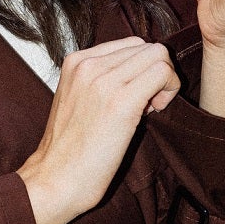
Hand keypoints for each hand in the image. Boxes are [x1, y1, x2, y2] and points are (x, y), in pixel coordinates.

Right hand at [17, 37, 179, 223]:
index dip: (140, 68)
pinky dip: (168, 90)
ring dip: (164, 81)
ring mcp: (104, 80)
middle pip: (147, 47)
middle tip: (146, 103)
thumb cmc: (69, 150)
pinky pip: (163, 73)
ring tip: (148, 108)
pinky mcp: (121, 101)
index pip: (130, 44)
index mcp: (75, 61)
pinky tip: (152, 112)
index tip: (135, 95)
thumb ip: (101, 79)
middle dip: (155, 72)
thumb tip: (139, 73)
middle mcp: (88, 64)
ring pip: (159, 56)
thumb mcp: (77, 99)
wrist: (56, 179)